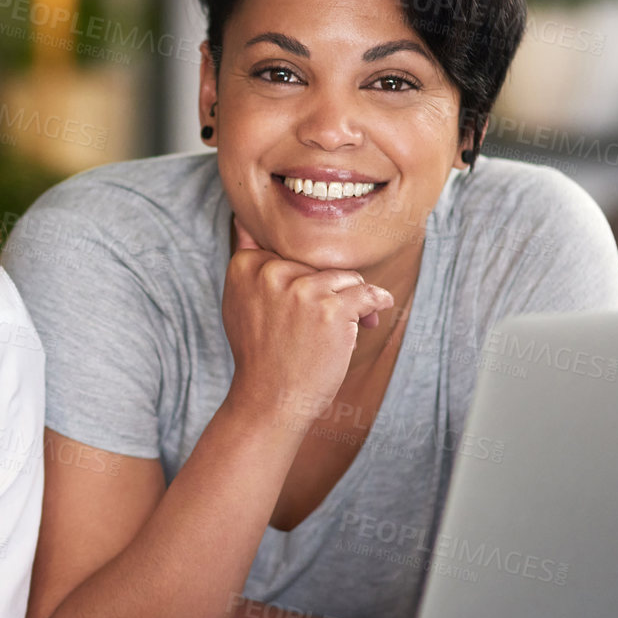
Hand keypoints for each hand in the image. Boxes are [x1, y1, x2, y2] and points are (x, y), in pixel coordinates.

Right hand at [223, 215, 393, 421]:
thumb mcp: (238, 302)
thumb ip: (246, 262)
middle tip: (328, 319)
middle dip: (331, 289)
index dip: (303, 277)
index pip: (290, 251)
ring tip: (348, 325)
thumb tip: (242, 217)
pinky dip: (378, 304)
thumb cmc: (259, 354)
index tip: (301, 305)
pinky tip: (376, 313)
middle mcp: (271, 272)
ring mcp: (303, 289)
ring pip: (345, 277)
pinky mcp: (332, 309)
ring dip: (353, 300)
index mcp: (246, 265)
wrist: (270, 399)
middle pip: (319, 263)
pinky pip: (369, 294)